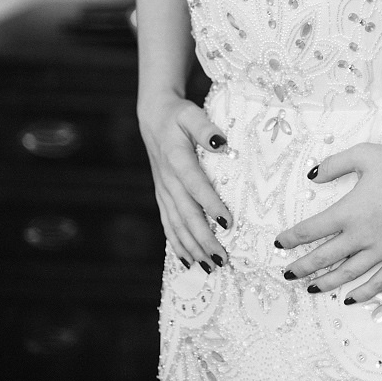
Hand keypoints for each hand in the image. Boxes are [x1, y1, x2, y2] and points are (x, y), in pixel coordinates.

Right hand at [138, 94, 231, 270]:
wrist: (153, 117)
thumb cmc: (178, 115)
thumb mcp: (191, 114)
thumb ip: (205, 128)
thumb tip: (221, 143)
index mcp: (176, 160)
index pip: (196, 186)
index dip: (210, 204)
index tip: (229, 223)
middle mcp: (168, 180)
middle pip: (186, 215)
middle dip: (203, 239)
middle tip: (222, 258)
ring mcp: (163, 191)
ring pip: (176, 225)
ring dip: (192, 248)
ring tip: (210, 267)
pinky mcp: (162, 196)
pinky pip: (168, 224)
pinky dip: (177, 244)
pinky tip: (187, 261)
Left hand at [273, 142, 381, 304]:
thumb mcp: (365, 154)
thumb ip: (334, 164)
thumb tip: (312, 177)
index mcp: (349, 211)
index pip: (312, 230)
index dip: (292, 238)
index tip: (280, 244)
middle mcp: (362, 235)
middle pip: (325, 257)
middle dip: (303, 267)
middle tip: (287, 274)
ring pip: (348, 273)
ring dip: (326, 283)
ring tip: (311, 289)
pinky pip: (379, 281)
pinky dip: (363, 292)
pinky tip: (350, 299)